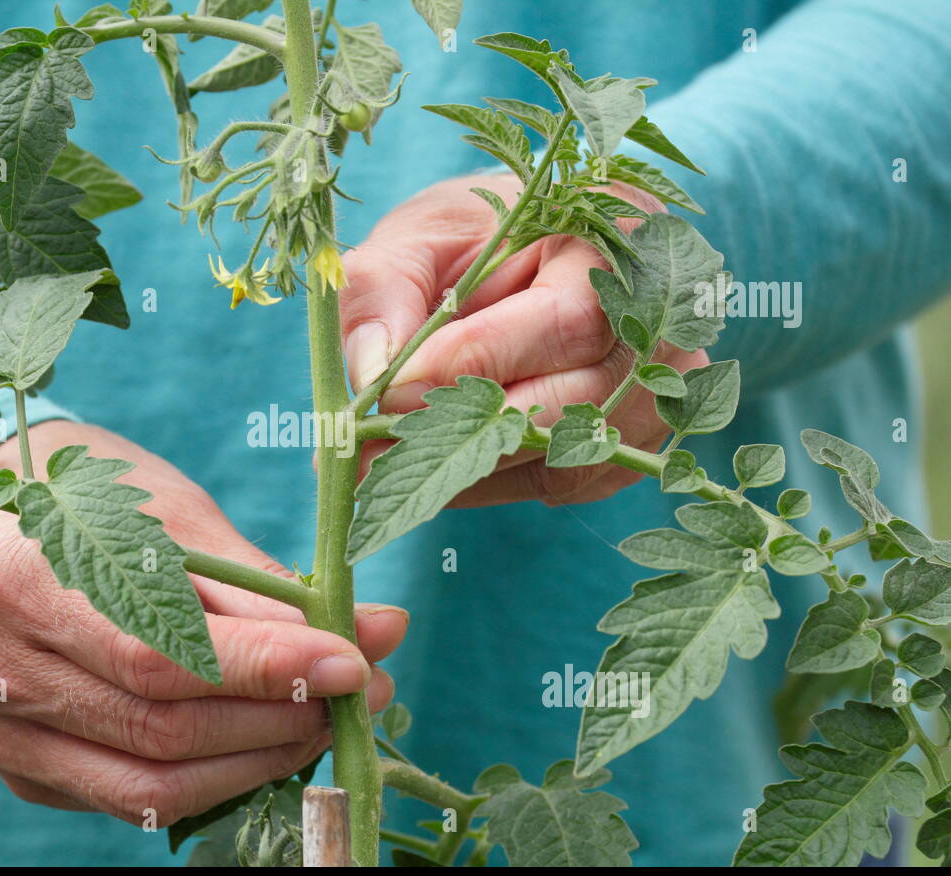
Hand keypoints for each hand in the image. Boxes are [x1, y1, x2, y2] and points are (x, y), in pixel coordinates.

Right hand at [0, 420, 403, 825]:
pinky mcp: (13, 764)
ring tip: (319, 724)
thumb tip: (376, 634)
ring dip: (253, 763)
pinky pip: (125, 797)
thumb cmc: (94, 498)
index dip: (267, 670)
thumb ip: (264, 587)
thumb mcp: (174, 516)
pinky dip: (206, 781)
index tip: (354, 662)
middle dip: (278, 720)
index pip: (159, 655)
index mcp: (16, 579)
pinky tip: (256, 746)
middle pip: (160, 729)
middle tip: (357, 693)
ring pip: (147, 784)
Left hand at [341, 173, 708, 506]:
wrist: (522, 257)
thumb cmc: (471, 235)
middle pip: (578, 400)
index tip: (392, 388)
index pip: (567, 319)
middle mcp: (665, 316)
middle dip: (464, 427)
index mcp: (618, 235)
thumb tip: (374, 375)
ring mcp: (660, 386)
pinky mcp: (631, 440)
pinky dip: (488, 479)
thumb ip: (384, 291)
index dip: (480, 361)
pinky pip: (560, 481)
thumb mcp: (417, 237)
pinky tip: (435, 458)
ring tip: (379, 460)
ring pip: (568, 453)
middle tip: (369, 443)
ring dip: (468, 465)